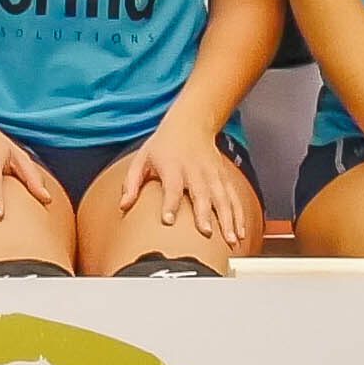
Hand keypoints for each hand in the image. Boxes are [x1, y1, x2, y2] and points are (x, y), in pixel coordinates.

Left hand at [112, 124, 252, 245]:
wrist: (191, 123)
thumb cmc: (163, 146)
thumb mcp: (142, 159)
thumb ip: (132, 183)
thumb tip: (123, 206)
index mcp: (173, 167)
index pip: (171, 187)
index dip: (169, 203)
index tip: (168, 221)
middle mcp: (195, 171)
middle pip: (201, 194)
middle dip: (204, 214)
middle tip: (206, 233)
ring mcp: (213, 174)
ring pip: (223, 198)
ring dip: (228, 220)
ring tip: (231, 240)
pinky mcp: (224, 178)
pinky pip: (234, 199)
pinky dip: (238, 216)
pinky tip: (240, 233)